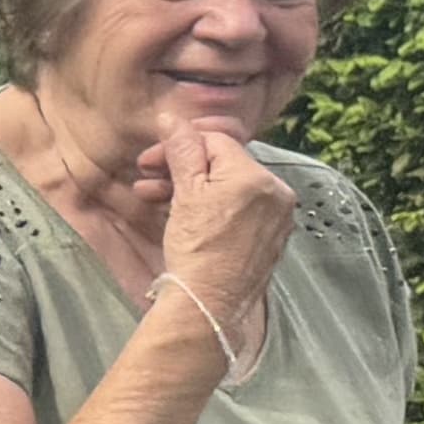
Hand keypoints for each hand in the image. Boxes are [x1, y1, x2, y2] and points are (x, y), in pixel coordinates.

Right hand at [152, 120, 294, 318]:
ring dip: (191, 189)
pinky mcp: (270, 238)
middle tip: (146, 178)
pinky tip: (184, 217)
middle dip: (182, 168)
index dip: (178, 145)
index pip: (216, 141)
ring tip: (155, 200)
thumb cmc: (196, 249)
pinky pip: (240, 209)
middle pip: (223, 164)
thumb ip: (182, 151)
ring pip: (229, 187)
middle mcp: (276, 192)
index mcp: (256, 177)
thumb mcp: (185, 194)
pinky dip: (211, 208)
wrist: (209, 304)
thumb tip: (173, 118)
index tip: (148, 160)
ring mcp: (277, 217)